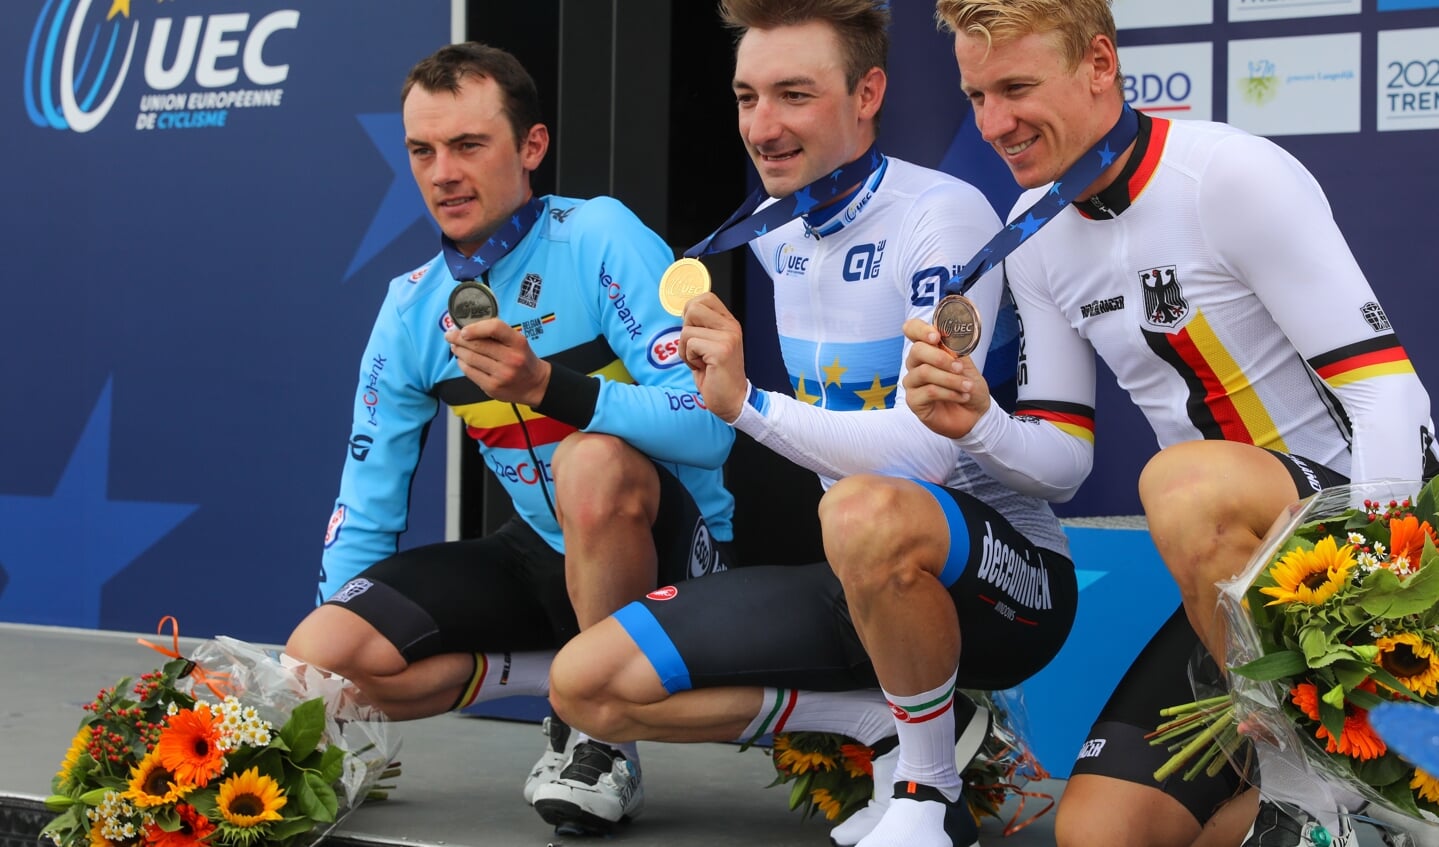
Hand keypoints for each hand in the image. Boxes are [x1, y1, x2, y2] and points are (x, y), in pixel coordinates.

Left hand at [446, 319, 551, 406]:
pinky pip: (470, 373)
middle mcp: (511, 359)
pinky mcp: (493, 387)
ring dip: (459, 351)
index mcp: (518, 343)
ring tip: (455, 346)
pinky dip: (462, 364)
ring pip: (471, 359)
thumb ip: (497, 334)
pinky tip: (462, 360)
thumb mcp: (517, 342)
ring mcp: (502, 375)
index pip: (495, 327)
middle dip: (458, 338)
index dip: (475, 327)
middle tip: (449, 335)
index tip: (464, 329)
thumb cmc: (522, 359)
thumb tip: (467, 328)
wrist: (535, 385)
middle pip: (478, 344)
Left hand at [678, 292, 746, 421]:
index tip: (694, 331)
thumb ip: (702, 327)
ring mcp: (728, 338)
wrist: (733, 400)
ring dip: (686, 350)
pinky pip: (689, 345)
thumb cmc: (717, 375)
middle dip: (686, 330)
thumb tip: (684, 311)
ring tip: (701, 361)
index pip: (705, 297)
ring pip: (687, 330)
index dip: (690, 311)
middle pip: (693, 308)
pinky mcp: (721, 351)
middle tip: (697, 348)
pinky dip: (689, 359)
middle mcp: (731, 327)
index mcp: (729, 323)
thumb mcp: (710, 344)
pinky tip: (703, 368)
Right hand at [901, 318, 990, 438]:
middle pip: (917, 351)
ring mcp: (913, 382)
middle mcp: (916, 364)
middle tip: (960, 368)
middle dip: (941, 358)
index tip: (936, 337)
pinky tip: (961, 397)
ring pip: (924, 372)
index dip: (920, 330)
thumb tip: (947, 338)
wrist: (976, 413)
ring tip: (967, 387)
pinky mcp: (914, 401)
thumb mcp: (966, 364)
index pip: (912, 329)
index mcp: (928, 349)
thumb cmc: (969, 386)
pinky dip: (949, 393)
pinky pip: (929, 391)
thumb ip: (955, 350)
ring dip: (950, 379)